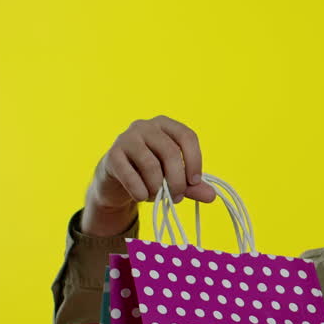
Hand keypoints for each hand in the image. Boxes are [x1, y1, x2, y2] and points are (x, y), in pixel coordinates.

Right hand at [81, 115, 217, 235]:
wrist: (115, 181)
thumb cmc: (149, 175)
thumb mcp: (173, 179)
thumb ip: (192, 186)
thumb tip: (212, 196)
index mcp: (165, 125)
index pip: (187, 136)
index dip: (195, 160)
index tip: (194, 182)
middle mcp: (145, 126)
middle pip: (170, 152)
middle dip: (177, 180)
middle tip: (177, 197)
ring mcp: (126, 138)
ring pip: (151, 165)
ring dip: (157, 187)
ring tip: (157, 197)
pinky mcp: (112, 154)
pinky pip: (130, 175)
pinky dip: (140, 190)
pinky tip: (141, 196)